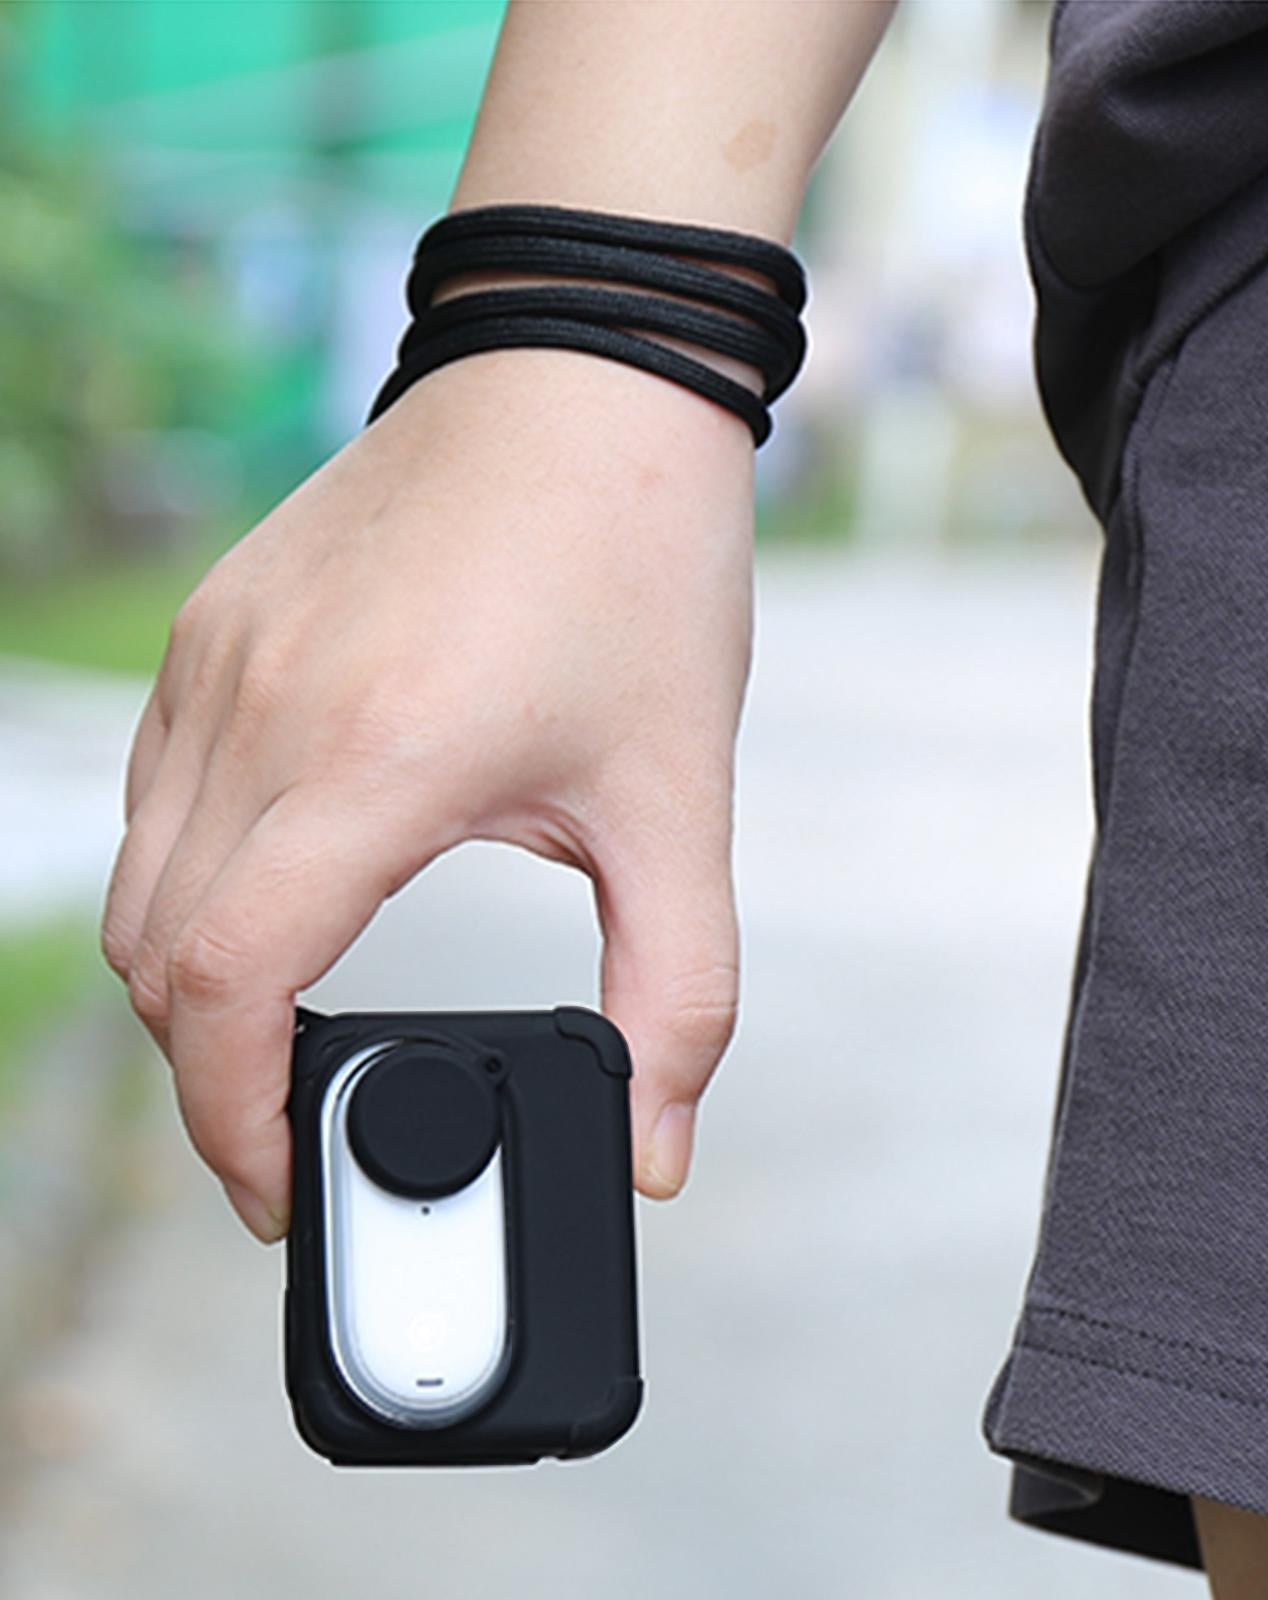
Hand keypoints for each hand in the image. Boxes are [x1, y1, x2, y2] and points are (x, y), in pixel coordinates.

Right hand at [100, 350, 754, 1241]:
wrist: (586, 378)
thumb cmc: (638, 566)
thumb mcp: (682, 798)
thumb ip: (678, 991)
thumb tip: (659, 1147)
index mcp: (376, 760)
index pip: (224, 989)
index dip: (234, 1123)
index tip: (282, 1187)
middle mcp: (264, 707)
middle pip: (158, 959)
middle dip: (213, 1074)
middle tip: (300, 1125)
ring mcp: (222, 656)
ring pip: (137, 879)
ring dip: (194, 980)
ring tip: (284, 1029)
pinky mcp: (217, 621)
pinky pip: (157, 791)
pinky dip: (191, 878)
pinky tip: (277, 891)